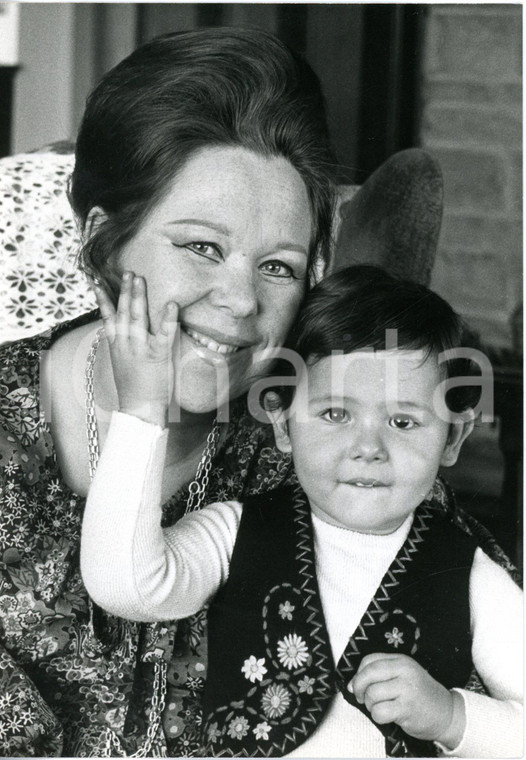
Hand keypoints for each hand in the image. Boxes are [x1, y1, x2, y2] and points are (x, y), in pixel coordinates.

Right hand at [93, 271, 178, 426]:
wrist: (139, 408)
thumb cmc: (133, 388)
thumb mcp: (121, 363)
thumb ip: (122, 345)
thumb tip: (123, 330)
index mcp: (116, 345)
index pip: (107, 316)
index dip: (102, 298)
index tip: (98, 281)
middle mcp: (125, 343)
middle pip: (123, 311)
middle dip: (124, 290)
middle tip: (128, 272)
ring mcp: (140, 348)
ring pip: (137, 316)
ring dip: (138, 296)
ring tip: (139, 278)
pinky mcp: (158, 354)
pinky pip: (164, 333)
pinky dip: (168, 318)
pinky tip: (172, 304)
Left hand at [349, 653, 464, 746]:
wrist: (446, 713)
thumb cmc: (420, 695)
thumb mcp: (403, 676)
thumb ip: (380, 675)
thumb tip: (352, 685)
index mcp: (401, 660)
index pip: (369, 660)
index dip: (358, 674)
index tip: (358, 685)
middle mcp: (404, 671)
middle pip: (368, 674)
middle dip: (359, 688)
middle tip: (362, 697)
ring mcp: (406, 689)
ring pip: (372, 694)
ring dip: (370, 705)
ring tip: (379, 707)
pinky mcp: (407, 708)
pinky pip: (379, 712)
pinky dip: (377, 716)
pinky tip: (387, 716)